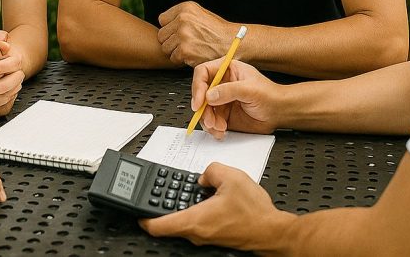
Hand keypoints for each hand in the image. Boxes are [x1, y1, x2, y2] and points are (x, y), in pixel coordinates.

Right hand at [0, 32, 24, 115]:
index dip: (3, 56)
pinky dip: (5, 99)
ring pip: (1, 89)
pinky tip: (7, 94)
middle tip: (12, 72)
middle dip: (10, 72)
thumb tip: (6, 45)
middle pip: (1, 72)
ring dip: (12, 87)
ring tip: (13, 83)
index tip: (2, 59)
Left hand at [140, 163, 289, 251]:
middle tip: (167, 187)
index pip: (157, 226)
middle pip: (170, 221)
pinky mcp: (216, 236)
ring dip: (185, 204)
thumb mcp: (230, 176)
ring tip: (194, 187)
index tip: (136, 208)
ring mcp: (207, 237)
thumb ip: (210, 170)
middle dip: (166, 203)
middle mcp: (197, 233)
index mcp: (194, 220)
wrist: (273, 231)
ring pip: (186, 220)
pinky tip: (209, 196)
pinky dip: (199, 209)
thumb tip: (203, 176)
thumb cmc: (254, 212)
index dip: (143, 216)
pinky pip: (200, 222)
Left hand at [157, 2, 235, 65]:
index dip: (170, 28)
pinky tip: (192, 55)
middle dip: (171, 41)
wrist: (232, 43)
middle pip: (162, 35)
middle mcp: (182, 20)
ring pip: (165, 47)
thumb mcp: (200, 13)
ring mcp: (183, 35)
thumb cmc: (217, 30)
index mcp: (185, 8)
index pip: (162, 20)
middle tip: (184, 43)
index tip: (178, 32)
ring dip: (175, 51)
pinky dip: (181, 60)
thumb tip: (166, 22)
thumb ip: (182, 15)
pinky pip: (173, 57)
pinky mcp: (185, 51)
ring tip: (189, 49)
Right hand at [192, 59, 283, 137]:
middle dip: (203, 109)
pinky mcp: (222, 114)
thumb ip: (229, 90)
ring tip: (219, 127)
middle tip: (209, 120)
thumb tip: (209, 95)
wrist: (279, 112)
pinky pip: (210, 121)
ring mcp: (220, 100)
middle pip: (200, 93)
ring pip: (203, 110)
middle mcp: (221, 84)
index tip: (199, 102)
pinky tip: (222, 131)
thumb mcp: (250, 89)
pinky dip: (213, 128)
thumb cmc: (270, 95)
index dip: (198, 87)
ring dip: (208, 121)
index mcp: (226, 70)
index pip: (202, 73)